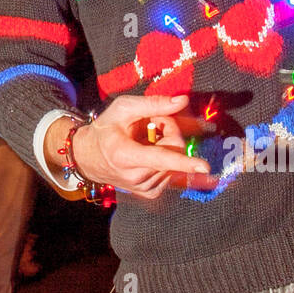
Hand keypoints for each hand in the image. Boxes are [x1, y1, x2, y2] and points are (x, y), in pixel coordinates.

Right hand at [70, 94, 213, 198]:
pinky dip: (166, 159)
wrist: (88, 157)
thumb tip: (182, 100)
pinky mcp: (151, 192)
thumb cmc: (105, 129)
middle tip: (153, 123)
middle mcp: (136, 176)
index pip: (160, 158)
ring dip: (167, 145)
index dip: (184, 161)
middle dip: (169, 131)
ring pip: (175, 160)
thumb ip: (153, 104)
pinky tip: (150, 153)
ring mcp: (144, 187)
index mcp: (126, 155)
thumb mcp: (123, 109)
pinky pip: (172, 171)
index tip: (205, 167)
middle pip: (173, 150)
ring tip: (146, 140)